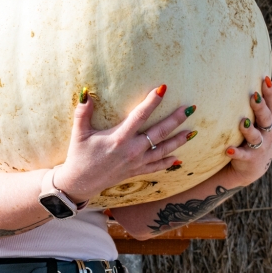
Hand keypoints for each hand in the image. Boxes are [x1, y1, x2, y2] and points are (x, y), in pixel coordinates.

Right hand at [54, 86, 193, 202]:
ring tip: (192, 132)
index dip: (152, 101)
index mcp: (119, 138)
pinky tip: (178, 158)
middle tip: (190, 108)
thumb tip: (86, 93)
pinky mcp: (135, 172)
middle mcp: (132, 150)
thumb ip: (83, 113)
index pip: (140, 116)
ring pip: (163, 150)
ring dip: (178, 141)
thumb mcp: (79, 133)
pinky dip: (168, 163)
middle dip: (176, 120)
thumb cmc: (79, 156)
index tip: (162, 89)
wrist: (80, 183)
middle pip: (159, 133)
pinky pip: (156, 167)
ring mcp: (136, 162)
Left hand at [223, 77, 271, 186]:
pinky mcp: (249, 158)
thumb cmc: (259, 136)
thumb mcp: (267, 120)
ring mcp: (259, 146)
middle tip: (254, 96)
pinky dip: (236, 153)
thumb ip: (270, 103)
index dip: (270, 93)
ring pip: (255, 137)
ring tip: (242, 122)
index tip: (266, 80)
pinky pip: (242, 155)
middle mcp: (268, 132)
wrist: (253, 167)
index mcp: (271, 120)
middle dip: (260, 107)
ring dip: (249, 130)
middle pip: (266, 118)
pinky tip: (228, 150)